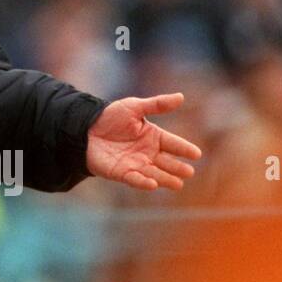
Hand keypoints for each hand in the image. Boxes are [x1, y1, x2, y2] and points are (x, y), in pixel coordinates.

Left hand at [86, 93, 201, 190]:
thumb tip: (181, 97)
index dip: (184, 149)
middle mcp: (148, 153)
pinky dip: (143, 183)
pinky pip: (135, 179)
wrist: (84, 128)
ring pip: (155, 174)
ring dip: (166, 179)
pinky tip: (152, 184)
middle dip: (178, 168)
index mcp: (154, 136)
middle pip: (167, 162)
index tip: (196, 154)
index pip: (173, 143)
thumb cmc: (111, 117)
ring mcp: (136, 164)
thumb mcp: (134, 107)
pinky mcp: (122, 172)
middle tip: (189, 172)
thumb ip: (157, 104)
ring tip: (178, 184)